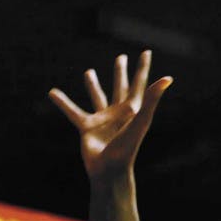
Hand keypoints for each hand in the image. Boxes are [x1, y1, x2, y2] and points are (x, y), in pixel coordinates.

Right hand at [49, 50, 171, 180]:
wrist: (110, 169)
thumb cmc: (127, 146)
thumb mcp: (140, 119)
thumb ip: (152, 98)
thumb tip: (168, 78)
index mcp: (134, 109)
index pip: (140, 83)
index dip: (143, 68)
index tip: (146, 52)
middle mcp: (120, 113)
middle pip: (121, 87)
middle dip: (121, 73)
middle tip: (121, 57)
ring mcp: (104, 120)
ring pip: (98, 97)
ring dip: (93, 85)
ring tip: (88, 72)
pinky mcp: (88, 128)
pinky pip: (73, 112)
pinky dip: (63, 103)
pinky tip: (52, 93)